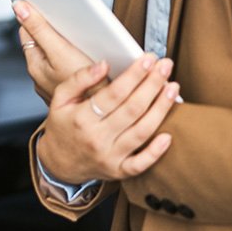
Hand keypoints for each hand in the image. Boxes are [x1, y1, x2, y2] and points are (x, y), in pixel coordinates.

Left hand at [14, 0, 95, 101]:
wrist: (113, 117)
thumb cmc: (88, 87)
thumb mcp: (62, 52)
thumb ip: (40, 29)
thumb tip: (18, 8)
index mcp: (36, 66)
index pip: (27, 32)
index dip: (34, 15)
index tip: (41, 1)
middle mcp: (42, 77)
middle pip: (43, 42)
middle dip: (53, 27)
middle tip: (66, 13)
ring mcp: (58, 84)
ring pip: (58, 54)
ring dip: (67, 41)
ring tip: (81, 30)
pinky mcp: (74, 89)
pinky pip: (71, 66)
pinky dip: (77, 56)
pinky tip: (91, 52)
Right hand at [36, 55, 178, 185]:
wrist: (59, 162)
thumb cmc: (63, 125)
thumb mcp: (60, 98)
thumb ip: (79, 79)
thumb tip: (104, 64)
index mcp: (81, 117)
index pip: (114, 93)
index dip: (134, 75)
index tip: (148, 59)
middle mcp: (97, 137)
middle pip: (132, 109)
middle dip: (152, 85)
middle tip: (166, 66)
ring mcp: (109, 156)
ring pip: (141, 132)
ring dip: (161, 109)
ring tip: (172, 88)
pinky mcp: (119, 171)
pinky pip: (141, 163)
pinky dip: (156, 151)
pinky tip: (169, 134)